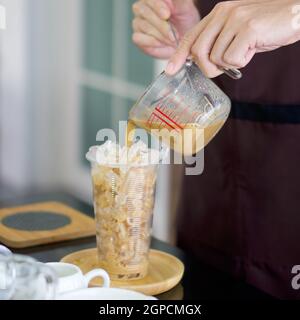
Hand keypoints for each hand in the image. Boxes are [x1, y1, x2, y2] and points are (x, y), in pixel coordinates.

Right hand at [132, 0, 199, 58]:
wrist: (182, 38)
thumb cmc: (183, 20)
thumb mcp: (184, 8)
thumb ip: (179, 0)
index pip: (150, 0)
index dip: (158, 7)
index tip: (167, 15)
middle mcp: (142, 8)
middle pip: (146, 13)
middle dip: (162, 25)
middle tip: (174, 34)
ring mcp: (137, 22)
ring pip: (144, 26)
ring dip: (160, 36)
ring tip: (172, 40)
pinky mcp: (137, 37)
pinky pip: (138, 38)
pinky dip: (151, 42)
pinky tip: (161, 44)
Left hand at [165, 0, 299, 76]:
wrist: (296, 14)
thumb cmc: (267, 26)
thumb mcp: (237, 31)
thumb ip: (219, 41)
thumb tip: (202, 61)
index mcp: (219, 12)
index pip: (191, 36)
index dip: (179, 54)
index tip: (170, 69)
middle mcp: (223, 13)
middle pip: (199, 52)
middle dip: (208, 67)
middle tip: (224, 66)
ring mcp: (235, 19)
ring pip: (216, 58)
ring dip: (230, 64)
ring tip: (245, 51)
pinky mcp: (247, 29)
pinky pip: (232, 59)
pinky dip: (242, 62)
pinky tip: (253, 50)